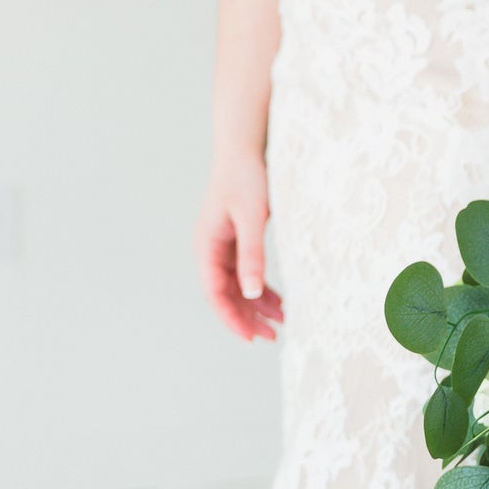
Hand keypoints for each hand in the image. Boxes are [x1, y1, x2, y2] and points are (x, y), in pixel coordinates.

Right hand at [194, 153, 282, 342]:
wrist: (244, 150)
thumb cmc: (247, 178)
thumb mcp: (253, 218)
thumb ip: (252, 256)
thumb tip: (252, 293)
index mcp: (207, 246)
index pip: (216, 293)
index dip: (233, 318)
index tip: (252, 338)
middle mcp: (210, 250)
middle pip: (226, 295)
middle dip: (247, 318)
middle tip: (271, 337)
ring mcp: (221, 247)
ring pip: (237, 286)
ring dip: (256, 305)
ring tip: (281, 323)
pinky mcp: (235, 242)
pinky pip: (245, 273)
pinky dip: (261, 289)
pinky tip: (279, 301)